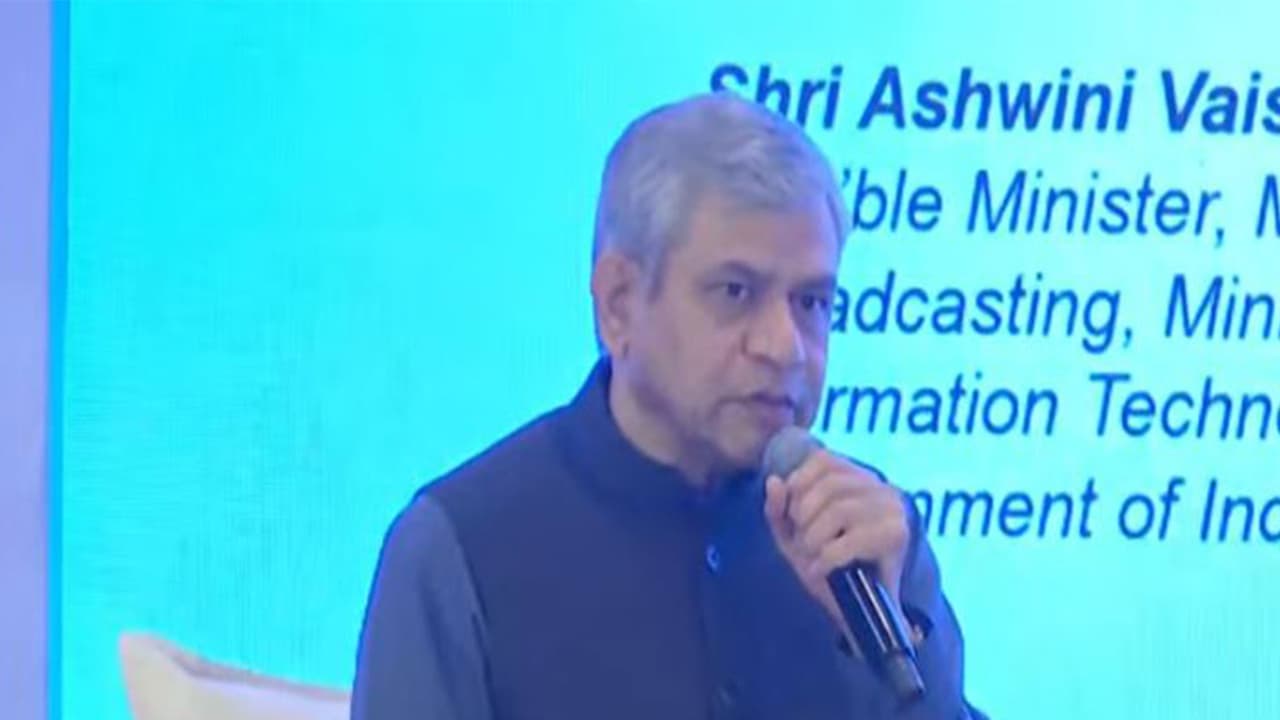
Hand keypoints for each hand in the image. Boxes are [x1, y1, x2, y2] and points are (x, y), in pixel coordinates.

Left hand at [763, 450, 910, 643]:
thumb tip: (773, 481)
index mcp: (858, 479)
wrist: (860, 612)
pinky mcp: (897, 537)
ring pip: (840, 510)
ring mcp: (892, 511)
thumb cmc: (828, 566)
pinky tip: (822, 570)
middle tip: (804, 544)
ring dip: (815, 539)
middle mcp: (881, 488)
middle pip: (829, 486)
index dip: (800, 483)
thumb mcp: (794, 536)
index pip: (824, 459)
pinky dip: (827, 558)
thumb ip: (779, 509)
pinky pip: (851, 540)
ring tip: (814, 557)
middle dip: (805, 517)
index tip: (794, 516)